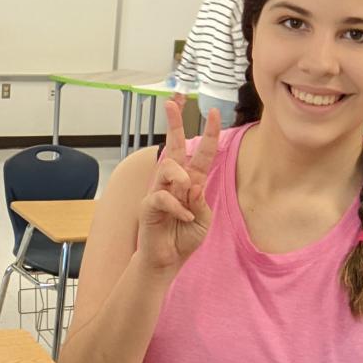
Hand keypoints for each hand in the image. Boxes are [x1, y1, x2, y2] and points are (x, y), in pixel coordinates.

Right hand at [135, 101, 219, 274]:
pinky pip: (163, 196)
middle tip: (172, 102)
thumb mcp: (204, 220)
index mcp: (191, 181)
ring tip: (188, 194)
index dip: (208, 133)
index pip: (201, 153)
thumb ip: (202, 201)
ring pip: (169, 167)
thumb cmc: (184, 238)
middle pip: (173, 146)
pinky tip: (184, 217)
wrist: (166, 260)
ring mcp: (159, 190)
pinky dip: (178, 207)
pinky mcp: (149, 205)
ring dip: (181, 178)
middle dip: (174, 123)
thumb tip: (194, 184)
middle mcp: (174, 181)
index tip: (214, 113)